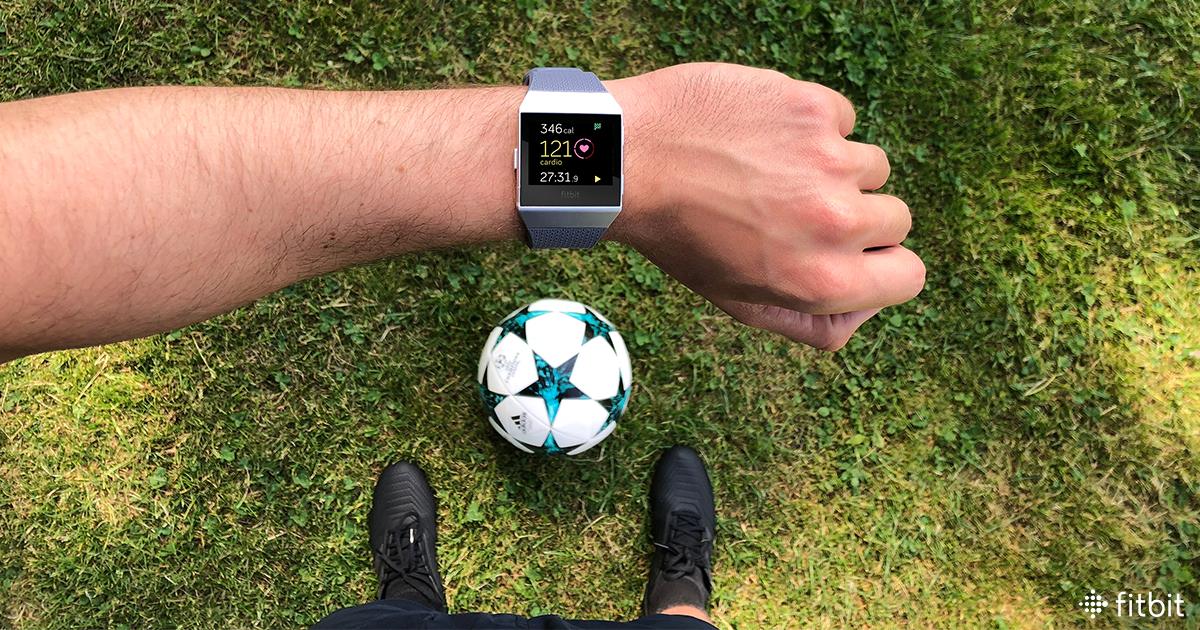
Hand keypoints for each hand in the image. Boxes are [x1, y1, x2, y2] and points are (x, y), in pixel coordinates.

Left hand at [606, 63, 924, 349]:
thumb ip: (811, 322)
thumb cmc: (680, 236)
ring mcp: (828, 160)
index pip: (911, 276)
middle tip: (796, 209)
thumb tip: (865, 310)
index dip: (884, 264)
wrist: (629, 160)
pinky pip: (842, 120)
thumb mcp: (738, 301)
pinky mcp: (812, 107)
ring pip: (871, 165)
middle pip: (896, 218)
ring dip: (833, 169)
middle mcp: (835, 223)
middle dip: (858, 215)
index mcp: (822, 281)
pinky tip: (762, 135)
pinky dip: (811, 126)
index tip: (854, 252)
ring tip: (772, 170)